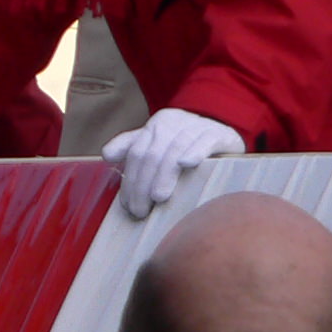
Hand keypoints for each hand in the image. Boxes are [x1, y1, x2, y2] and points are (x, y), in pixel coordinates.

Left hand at [100, 107, 244, 218]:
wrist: (224, 131)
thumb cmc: (187, 143)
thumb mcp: (159, 141)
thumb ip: (132, 146)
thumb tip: (107, 156)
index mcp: (159, 123)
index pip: (138, 152)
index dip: (131, 179)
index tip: (128, 205)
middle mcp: (175, 121)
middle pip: (153, 153)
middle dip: (143, 184)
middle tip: (140, 210)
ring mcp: (197, 126)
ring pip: (175, 149)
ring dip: (164, 174)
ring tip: (158, 198)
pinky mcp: (218, 133)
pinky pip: (204, 141)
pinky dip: (194, 151)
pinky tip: (186, 164)